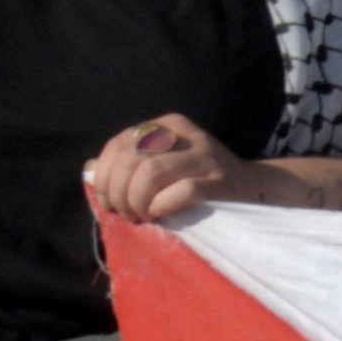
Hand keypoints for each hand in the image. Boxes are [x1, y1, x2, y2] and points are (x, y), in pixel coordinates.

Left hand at [86, 113, 285, 224]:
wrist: (251, 189)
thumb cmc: (198, 180)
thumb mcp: (162, 163)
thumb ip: (127, 163)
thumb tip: (90, 169)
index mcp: (168, 124)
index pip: (119, 143)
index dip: (103, 176)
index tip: (108, 200)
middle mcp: (186, 134)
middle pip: (130, 158)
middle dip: (117, 192)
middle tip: (124, 212)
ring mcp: (205, 157)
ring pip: (149, 172)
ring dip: (135, 201)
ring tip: (141, 215)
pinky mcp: (218, 181)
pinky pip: (178, 192)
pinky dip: (160, 207)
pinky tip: (160, 215)